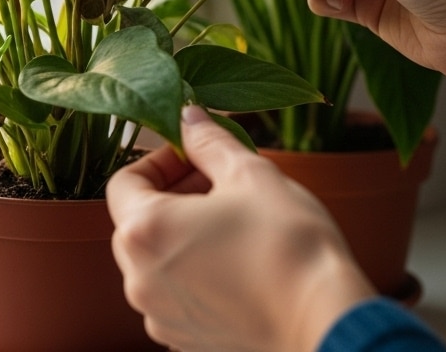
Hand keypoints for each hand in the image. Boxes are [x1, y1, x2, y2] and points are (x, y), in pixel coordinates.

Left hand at [107, 106, 374, 351]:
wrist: (321, 318)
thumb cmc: (288, 243)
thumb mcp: (251, 173)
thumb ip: (210, 141)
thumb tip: (188, 116)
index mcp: (144, 230)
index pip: (124, 181)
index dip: (160, 159)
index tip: (196, 154)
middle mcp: (139, 279)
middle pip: (139, 222)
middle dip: (175, 195)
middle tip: (222, 182)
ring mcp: (159, 315)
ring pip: (160, 260)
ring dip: (187, 234)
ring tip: (238, 223)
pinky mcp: (185, 340)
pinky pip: (179, 295)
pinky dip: (199, 273)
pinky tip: (242, 263)